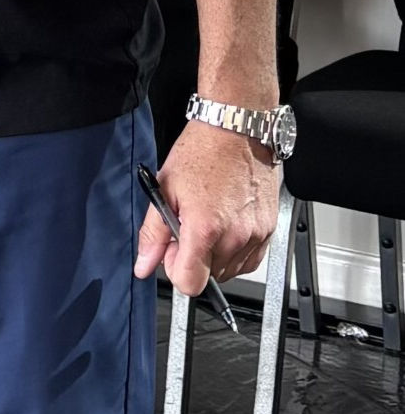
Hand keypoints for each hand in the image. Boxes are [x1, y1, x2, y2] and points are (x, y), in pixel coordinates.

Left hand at [134, 120, 277, 294]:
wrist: (236, 130)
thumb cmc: (202, 152)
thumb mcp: (164, 190)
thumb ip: (153, 235)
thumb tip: (144, 264)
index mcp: (206, 228)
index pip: (191, 283)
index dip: (176, 270)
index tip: (173, 251)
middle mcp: (235, 235)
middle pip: (210, 277)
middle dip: (195, 258)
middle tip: (188, 227)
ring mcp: (256, 234)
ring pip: (230, 270)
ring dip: (216, 255)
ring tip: (209, 221)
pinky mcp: (269, 229)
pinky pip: (251, 259)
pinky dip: (236, 251)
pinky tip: (226, 225)